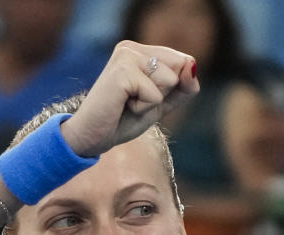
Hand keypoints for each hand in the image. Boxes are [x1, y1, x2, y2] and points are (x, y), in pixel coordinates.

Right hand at [60, 41, 198, 156]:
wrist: (92, 137)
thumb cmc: (123, 119)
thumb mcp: (161, 103)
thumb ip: (183, 87)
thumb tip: (191, 67)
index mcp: (140, 50)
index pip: (184, 62)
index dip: (175, 87)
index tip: (145, 96)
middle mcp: (132, 48)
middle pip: (179, 69)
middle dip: (164, 94)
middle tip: (135, 101)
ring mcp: (126, 56)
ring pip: (170, 80)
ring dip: (153, 102)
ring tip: (128, 103)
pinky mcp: (122, 71)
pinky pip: (156, 95)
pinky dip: (143, 108)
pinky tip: (123, 106)